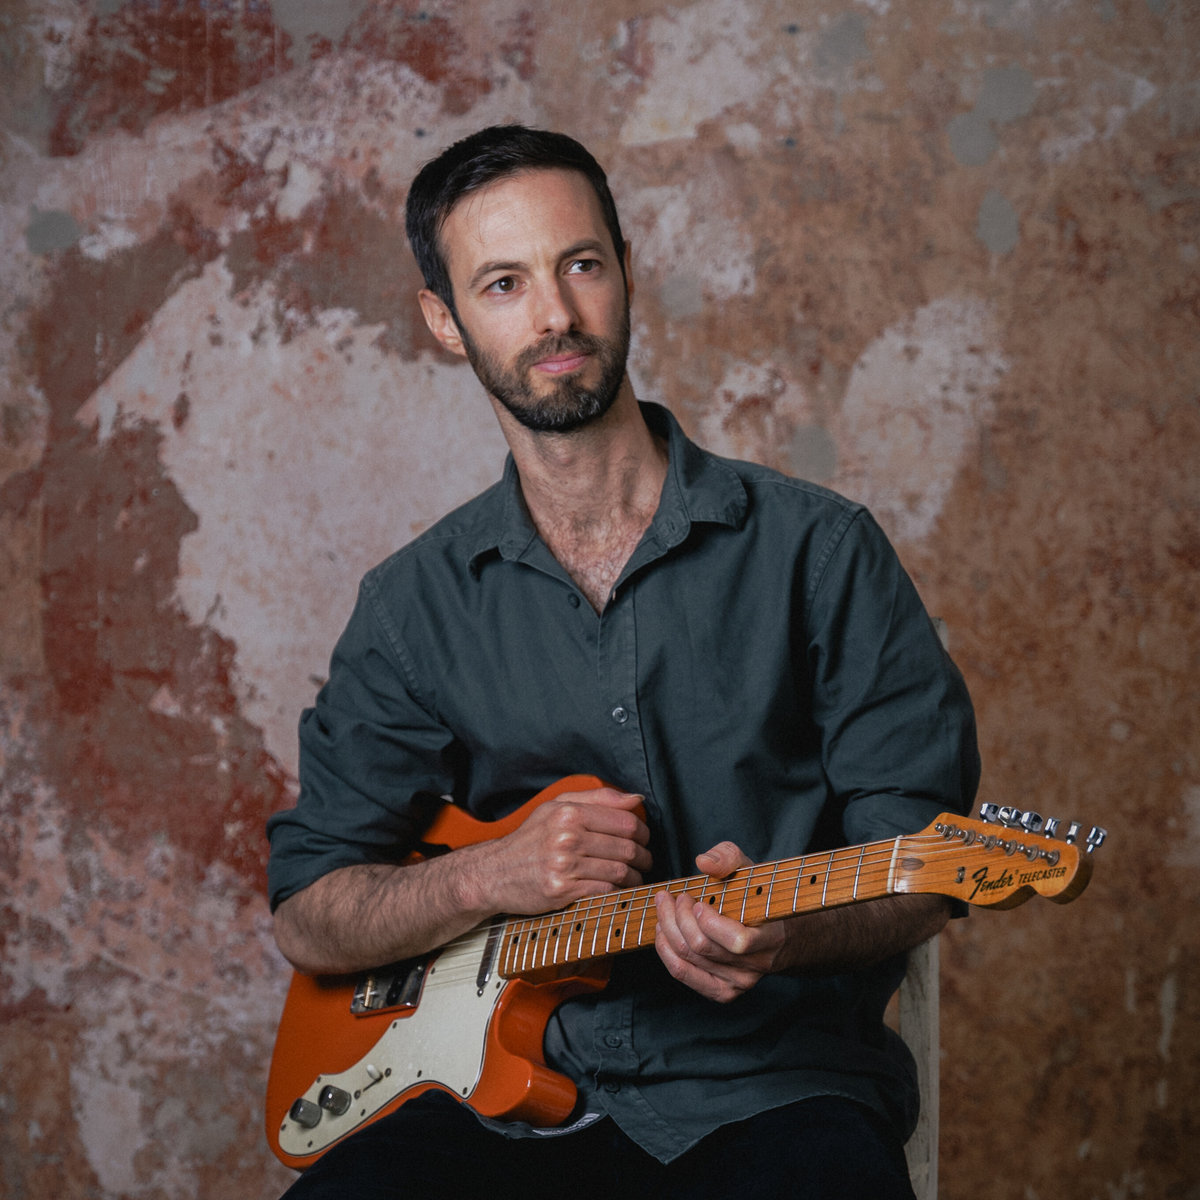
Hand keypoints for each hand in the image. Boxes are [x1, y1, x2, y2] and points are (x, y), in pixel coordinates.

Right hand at [469, 786, 651, 915]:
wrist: (494, 872)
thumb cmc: (529, 839)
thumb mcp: (557, 807)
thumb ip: (598, 799)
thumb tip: (636, 799)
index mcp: (569, 813)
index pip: (625, 822)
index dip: (643, 833)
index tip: (644, 840)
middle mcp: (566, 837)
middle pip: (626, 848)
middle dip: (643, 857)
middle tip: (644, 862)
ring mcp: (563, 865)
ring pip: (619, 872)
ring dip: (634, 878)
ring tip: (633, 878)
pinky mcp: (560, 890)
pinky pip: (604, 892)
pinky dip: (616, 893)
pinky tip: (616, 890)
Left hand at [654, 841, 785, 1003]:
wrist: (776, 936)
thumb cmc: (758, 897)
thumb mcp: (749, 869)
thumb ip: (729, 858)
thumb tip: (703, 862)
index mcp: (771, 938)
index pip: (738, 942)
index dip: (709, 922)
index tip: (697, 901)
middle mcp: (755, 967)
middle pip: (702, 948)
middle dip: (679, 917)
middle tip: (675, 897)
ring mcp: (737, 984)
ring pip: (688, 959)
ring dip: (668, 928)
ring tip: (665, 907)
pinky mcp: (721, 992)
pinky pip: (683, 973)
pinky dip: (666, 950)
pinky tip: (663, 930)